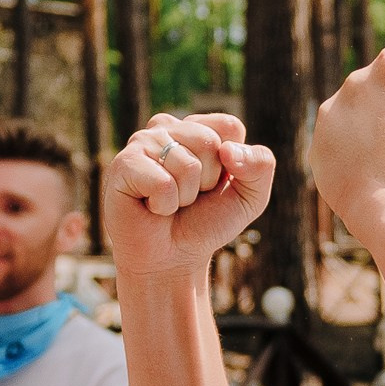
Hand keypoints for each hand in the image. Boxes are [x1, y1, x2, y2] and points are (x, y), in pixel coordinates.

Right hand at [102, 113, 275, 285]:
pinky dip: (164, 205)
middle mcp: (167, 127)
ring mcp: (142, 142)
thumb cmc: (206, 224)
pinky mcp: (124, 164)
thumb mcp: (251, 197)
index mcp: (197, 128)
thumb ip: (261, 164)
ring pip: (187, 165)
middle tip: (189, 198)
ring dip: (185, 197)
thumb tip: (228, 150)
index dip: (232, 164)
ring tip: (170, 203)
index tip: (215, 184)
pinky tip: (151, 207)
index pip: (229, 126)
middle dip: (208, 181)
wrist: (172, 260)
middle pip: (209, 142)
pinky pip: (163, 183)